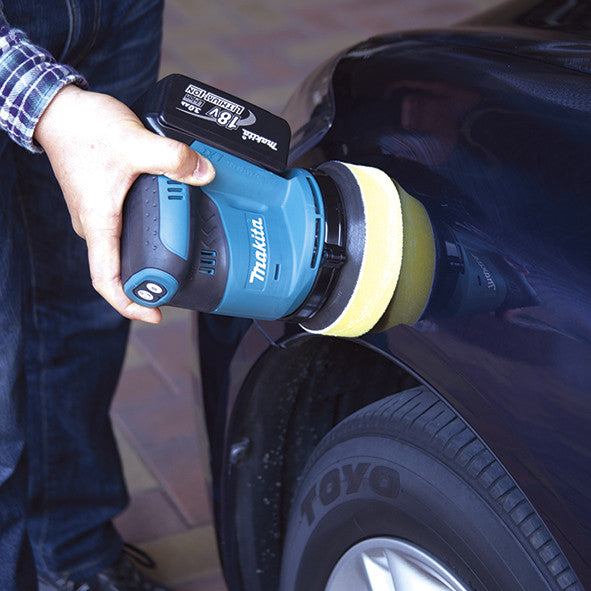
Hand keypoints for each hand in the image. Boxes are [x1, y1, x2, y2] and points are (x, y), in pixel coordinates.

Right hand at [34, 84, 214, 323]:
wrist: (59, 110)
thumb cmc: (84, 130)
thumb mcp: (134, 142)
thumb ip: (172, 158)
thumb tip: (205, 173)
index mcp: (99, 223)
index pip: (107, 280)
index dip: (128, 304)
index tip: (154, 315)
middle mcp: (96, 226)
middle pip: (120, 270)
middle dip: (149, 282)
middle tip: (180, 284)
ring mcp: (99, 216)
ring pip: (123, 250)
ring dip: (148, 258)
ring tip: (179, 258)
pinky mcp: (104, 203)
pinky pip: (125, 230)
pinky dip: (145, 236)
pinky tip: (166, 226)